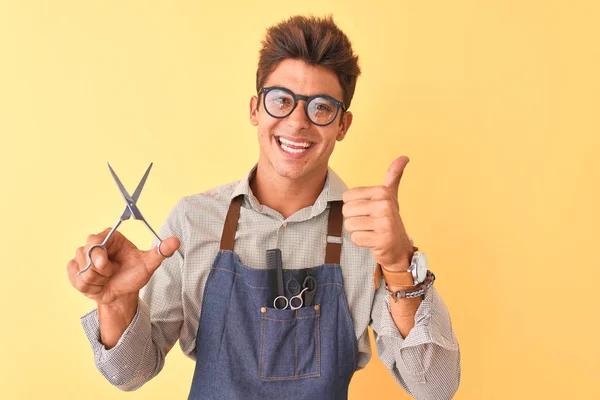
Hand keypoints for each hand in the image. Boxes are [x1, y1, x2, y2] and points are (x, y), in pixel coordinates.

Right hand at [67, 228, 180, 305]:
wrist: (122, 293)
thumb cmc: (134, 275)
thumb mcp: (149, 264)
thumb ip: (160, 251)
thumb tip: (175, 241)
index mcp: (110, 237)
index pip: (95, 238)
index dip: (98, 253)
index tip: (107, 265)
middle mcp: (94, 244)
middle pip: (84, 253)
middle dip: (99, 271)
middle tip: (111, 274)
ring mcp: (81, 257)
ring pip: (81, 269)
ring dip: (96, 281)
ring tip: (106, 279)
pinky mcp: (74, 269)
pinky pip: (74, 279)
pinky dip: (88, 287)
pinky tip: (98, 285)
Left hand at [342, 156, 413, 270]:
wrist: (399, 247)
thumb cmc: (389, 220)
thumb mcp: (390, 196)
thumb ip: (394, 176)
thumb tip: (404, 157)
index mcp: (383, 192)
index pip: (347, 197)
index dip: (353, 206)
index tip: (368, 211)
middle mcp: (385, 205)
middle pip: (346, 210)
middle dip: (354, 219)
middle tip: (369, 223)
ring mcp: (385, 223)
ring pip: (350, 225)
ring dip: (357, 231)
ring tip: (371, 231)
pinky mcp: (382, 240)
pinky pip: (356, 238)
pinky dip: (361, 242)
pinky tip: (372, 241)